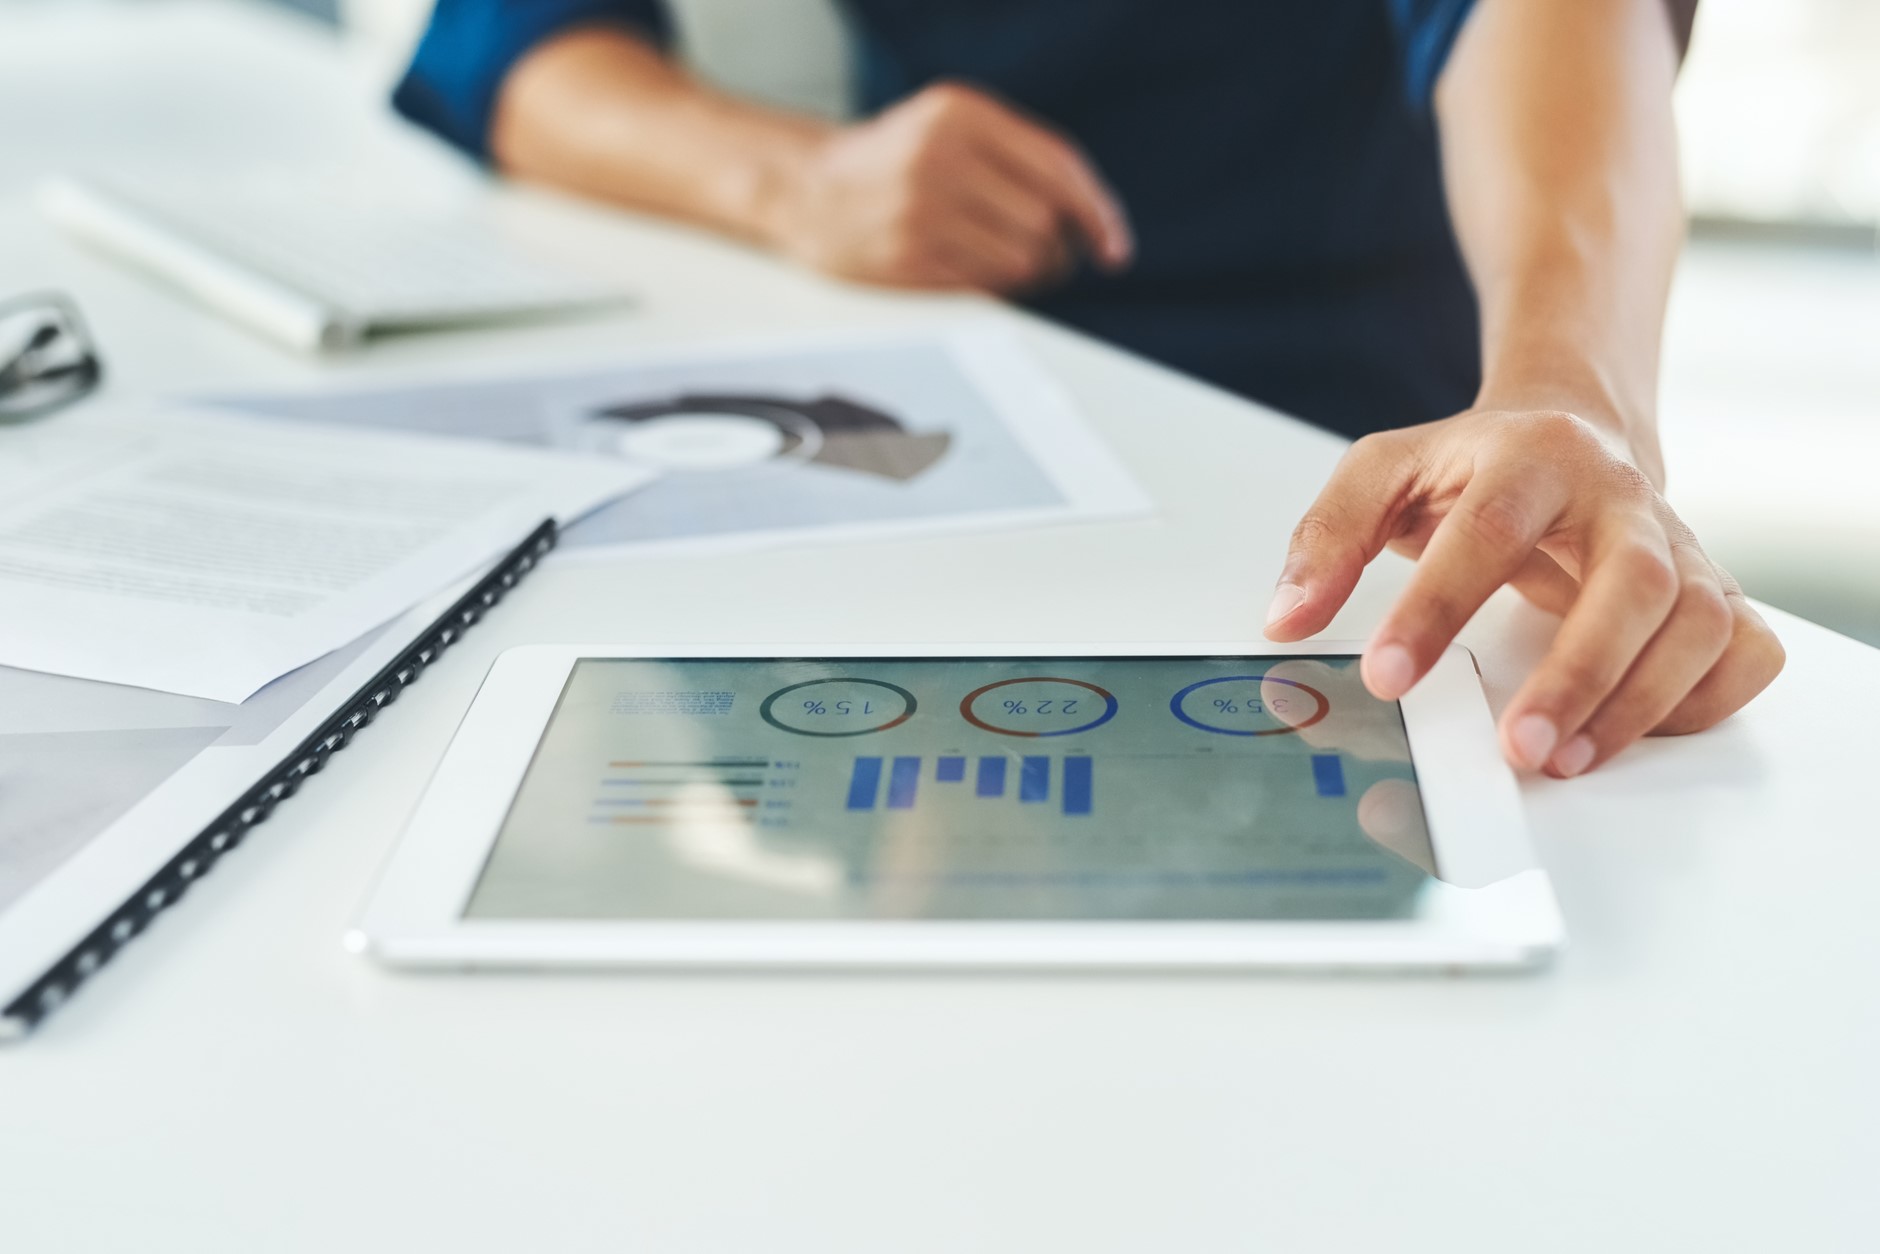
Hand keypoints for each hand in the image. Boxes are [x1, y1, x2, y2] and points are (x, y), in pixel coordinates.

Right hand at [763, 82, 1131, 292]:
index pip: (1058, 168)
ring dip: (1029, 274)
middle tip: (1049, 257)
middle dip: (1059, 249)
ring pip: (1022, 260)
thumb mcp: (951, 127)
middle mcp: (939, 155)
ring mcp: (920, 208)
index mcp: (960, 112)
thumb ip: (1018, 156)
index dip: (1098, 213)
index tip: (1115, 248)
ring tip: (1006, 262)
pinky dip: (993, 286)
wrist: (805, 188)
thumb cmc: (894, 160)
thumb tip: (1093, 219)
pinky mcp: (906, 257)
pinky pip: (984, 285)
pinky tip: (973, 271)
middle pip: (1045, 222)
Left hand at [1264, 409, 1785, 777]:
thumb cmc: (1475, 466)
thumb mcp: (1385, 472)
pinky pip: (1743, 648)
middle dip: (1578, 674)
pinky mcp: (1715, 587)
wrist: (1572, 432)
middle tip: (1516, 748)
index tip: (1387, 677)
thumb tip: (1287, 616)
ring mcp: (1678, 543)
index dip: (1437, 607)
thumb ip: (1328, 536)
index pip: (1488, 531)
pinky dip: (1705, 699)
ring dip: (1638, 703)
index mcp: (1533, 457)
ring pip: (1696, 622)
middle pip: (1632, 582)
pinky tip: (1640, 730)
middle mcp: (1620, 498)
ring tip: (1561, 760)